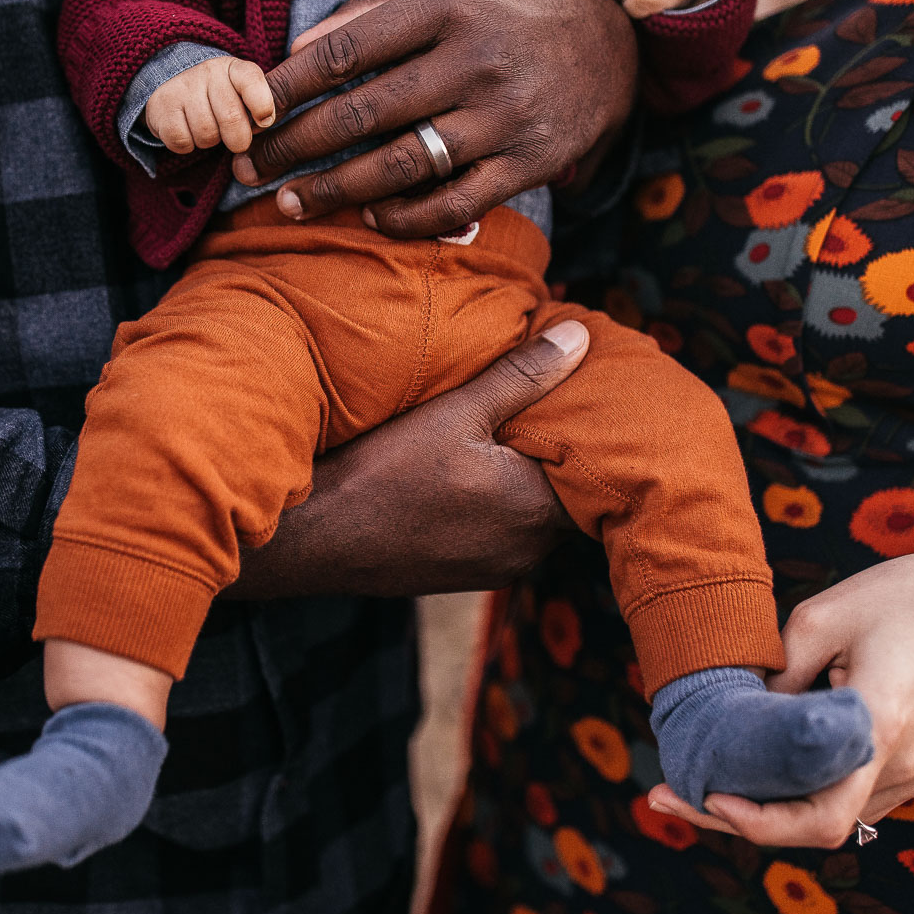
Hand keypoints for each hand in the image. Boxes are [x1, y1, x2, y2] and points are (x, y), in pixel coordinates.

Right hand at [144, 56, 276, 154]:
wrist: (170, 84)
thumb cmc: (217, 97)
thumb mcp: (241, 93)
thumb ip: (258, 105)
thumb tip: (266, 122)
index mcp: (233, 68)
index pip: (251, 80)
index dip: (262, 104)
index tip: (264, 121)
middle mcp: (207, 72)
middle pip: (231, 118)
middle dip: (237, 139)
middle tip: (234, 139)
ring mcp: (182, 87)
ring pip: (206, 134)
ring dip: (209, 141)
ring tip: (205, 128)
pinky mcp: (160, 106)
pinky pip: (182, 141)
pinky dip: (187, 146)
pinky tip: (186, 131)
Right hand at [227, 320, 589, 599]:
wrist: (316, 541)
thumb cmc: (384, 474)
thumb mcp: (456, 412)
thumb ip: (523, 376)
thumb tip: (580, 337)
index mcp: (538, 509)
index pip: (597, 473)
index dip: (593, 436)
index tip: (584, 403)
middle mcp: (529, 550)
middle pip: (566, 496)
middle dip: (556, 457)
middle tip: (543, 411)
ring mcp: (498, 568)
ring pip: (533, 516)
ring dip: (524, 484)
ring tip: (503, 440)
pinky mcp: (468, 577)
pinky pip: (503, 534)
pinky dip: (497, 506)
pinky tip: (467, 478)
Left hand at [229, 0, 637, 238]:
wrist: (613, 41)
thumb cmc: (508, 12)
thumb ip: (377, 12)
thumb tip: (299, 44)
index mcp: (446, 6)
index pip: (345, 51)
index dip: (286, 84)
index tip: (248, 107)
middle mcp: (473, 61)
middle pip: (361, 113)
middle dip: (292, 147)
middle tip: (248, 168)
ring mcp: (503, 117)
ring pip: (400, 165)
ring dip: (336, 190)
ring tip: (292, 202)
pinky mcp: (527, 164)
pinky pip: (452, 204)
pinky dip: (404, 218)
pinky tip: (368, 218)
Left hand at [646, 537, 913, 846]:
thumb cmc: (907, 597)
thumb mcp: (821, 618)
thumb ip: (777, 678)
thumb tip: (737, 720)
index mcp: (877, 728)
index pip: (819, 819)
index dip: (756, 824)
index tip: (707, 796)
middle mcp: (900, 767)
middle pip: (813, 828)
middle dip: (736, 819)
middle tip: (665, 796)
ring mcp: (913, 775)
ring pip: (829, 817)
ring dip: (765, 808)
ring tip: (696, 779)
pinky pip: (847, 797)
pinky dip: (797, 792)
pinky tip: (753, 768)